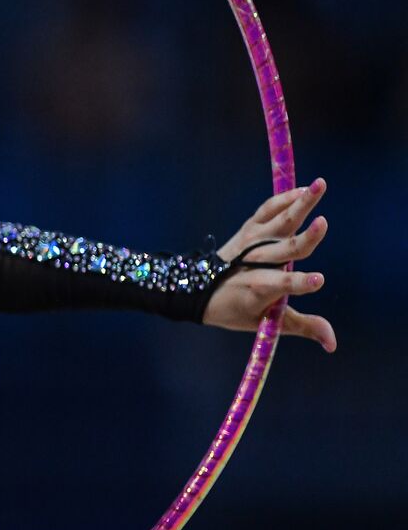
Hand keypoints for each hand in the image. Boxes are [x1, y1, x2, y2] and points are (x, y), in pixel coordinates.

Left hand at [202, 177, 335, 352]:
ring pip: (278, 221)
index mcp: (259, 289)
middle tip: (323, 223)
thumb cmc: (235, 309)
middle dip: (305, 238)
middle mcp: (255, 263)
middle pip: (284, 249)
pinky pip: (268, 209)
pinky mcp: (249, 229)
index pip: (283, 286)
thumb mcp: (266, 323)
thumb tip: (333, 344)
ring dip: (299, 203)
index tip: (319, 280)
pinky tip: (305, 188)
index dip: (299, 283)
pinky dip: (285, 198)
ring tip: (320, 186)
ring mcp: (251, 242)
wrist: (197, 289)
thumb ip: (302, 327)